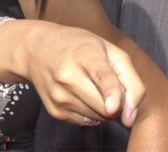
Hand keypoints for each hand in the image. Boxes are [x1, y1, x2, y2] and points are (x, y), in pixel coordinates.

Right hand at [25, 23, 144, 126]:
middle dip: (117, 103)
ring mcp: (59, 95)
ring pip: (98, 118)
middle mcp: (67, 76)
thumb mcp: (110, 51)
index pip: (101, 76)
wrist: (36, 49)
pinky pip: (85, 122)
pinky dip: (89, 113)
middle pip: (106, 107)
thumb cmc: (78, 47)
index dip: (111, 93)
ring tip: (90, 86)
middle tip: (108, 85)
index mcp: (85, 54)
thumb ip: (131, 81)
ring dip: (103, 109)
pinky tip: (80, 94)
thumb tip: (129, 118)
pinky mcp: (54, 110)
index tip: (113, 107)